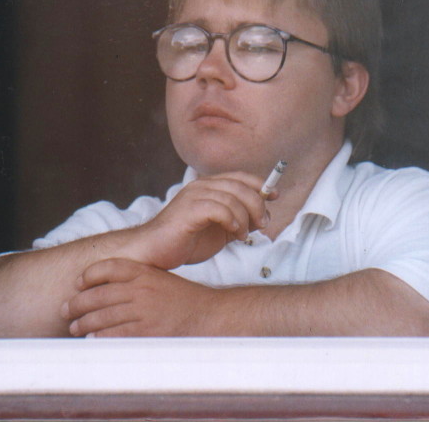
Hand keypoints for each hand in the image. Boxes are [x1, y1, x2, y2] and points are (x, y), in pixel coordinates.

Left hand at [62, 258, 215, 336]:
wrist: (211, 316)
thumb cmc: (185, 300)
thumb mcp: (161, 280)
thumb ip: (137, 281)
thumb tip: (107, 291)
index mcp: (145, 272)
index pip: (109, 267)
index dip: (89, 275)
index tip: (77, 284)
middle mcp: (142, 289)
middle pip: (99, 294)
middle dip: (78, 303)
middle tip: (66, 310)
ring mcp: (143, 311)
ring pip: (102, 317)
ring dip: (84, 323)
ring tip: (75, 328)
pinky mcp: (147, 332)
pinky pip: (114, 335)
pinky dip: (100, 338)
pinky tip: (92, 339)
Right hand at [127, 172, 272, 269]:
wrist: (154, 253)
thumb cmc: (185, 242)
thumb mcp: (220, 231)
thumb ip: (238, 221)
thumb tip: (262, 217)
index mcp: (208, 187)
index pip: (240, 176)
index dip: (260, 184)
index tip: (274, 196)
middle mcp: (201, 186)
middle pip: (240, 185)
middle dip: (257, 205)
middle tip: (262, 225)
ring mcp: (194, 195)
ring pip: (232, 197)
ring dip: (245, 217)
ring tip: (243, 235)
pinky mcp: (189, 209)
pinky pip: (220, 208)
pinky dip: (233, 221)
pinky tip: (234, 234)